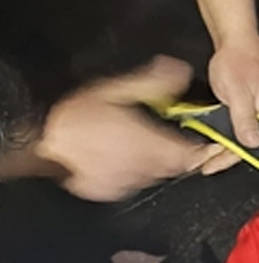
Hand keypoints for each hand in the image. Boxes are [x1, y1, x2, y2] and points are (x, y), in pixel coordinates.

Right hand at [35, 56, 221, 201]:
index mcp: (149, 144)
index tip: (210, 142)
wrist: (44, 140)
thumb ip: (153, 83)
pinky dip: (135, 171)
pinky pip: (133, 182)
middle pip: (176, 166)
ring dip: (157, 162)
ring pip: (156, 175)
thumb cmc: (78, 116)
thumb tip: (179, 72)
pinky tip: (123, 156)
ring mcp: (125, 182)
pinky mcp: (111, 190)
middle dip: (180, 152)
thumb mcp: (119, 90)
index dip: (205, 150)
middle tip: (172, 136)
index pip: (192, 155)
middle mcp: (141, 167)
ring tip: (143, 144)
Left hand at [207, 33, 258, 154]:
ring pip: (243, 137)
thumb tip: (252, 142)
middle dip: (224, 156)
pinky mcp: (252, 106)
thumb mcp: (237, 91)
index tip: (210, 165)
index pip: (252, 145)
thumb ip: (245, 118)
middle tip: (201, 164)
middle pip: (247, 144)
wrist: (236, 41)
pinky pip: (241, 126)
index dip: (228, 158)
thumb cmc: (238, 59)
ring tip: (204, 157)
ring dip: (223, 147)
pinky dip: (226, 135)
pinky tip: (214, 140)